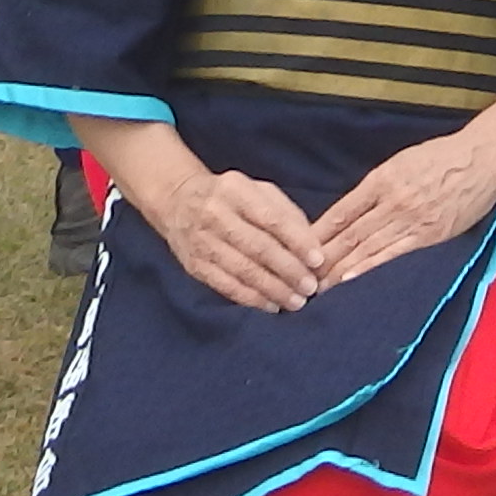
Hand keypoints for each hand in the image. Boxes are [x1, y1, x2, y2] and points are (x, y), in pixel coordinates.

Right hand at [137, 156, 326, 311]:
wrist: (177, 202)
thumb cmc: (230, 197)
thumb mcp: (257, 191)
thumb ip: (285, 212)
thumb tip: (311, 244)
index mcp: (235, 189)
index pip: (271, 218)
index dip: (297, 241)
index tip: (318, 260)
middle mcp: (215, 214)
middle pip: (258, 247)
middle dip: (288, 270)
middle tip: (310, 287)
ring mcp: (202, 241)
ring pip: (242, 270)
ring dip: (273, 289)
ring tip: (295, 301)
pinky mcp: (194, 264)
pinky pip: (225, 285)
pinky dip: (250, 298)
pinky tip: (270, 305)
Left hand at [311, 122, 495, 286]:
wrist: (483, 157)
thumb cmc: (443, 156)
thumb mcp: (403, 161)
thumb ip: (379, 185)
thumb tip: (353, 210)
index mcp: (382, 178)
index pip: (341, 210)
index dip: (319, 232)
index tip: (298, 247)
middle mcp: (391, 200)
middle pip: (349, 233)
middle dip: (322, 256)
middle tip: (299, 275)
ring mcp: (410, 219)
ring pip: (366, 247)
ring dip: (339, 268)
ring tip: (317, 285)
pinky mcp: (429, 234)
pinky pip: (392, 254)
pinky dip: (368, 267)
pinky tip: (349, 278)